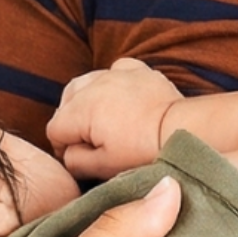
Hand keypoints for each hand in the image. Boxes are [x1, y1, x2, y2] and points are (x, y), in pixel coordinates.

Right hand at [47, 57, 183, 177]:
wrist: (183, 130)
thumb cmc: (143, 152)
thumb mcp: (103, 167)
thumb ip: (75, 161)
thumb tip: (68, 153)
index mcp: (80, 110)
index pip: (54, 129)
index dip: (63, 148)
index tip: (80, 157)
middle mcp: (93, 85)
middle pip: (66, 103)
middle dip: (73, 122)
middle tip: (91, 141)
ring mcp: (115, 73)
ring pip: (86, 83)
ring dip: (88, 101)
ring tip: (102, 122)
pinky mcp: (136, 69)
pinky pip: (114, 70)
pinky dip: (112, 83)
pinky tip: (120, 99)